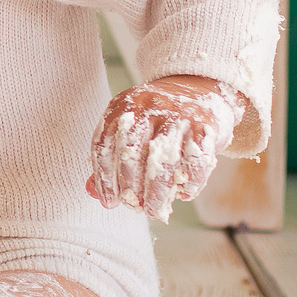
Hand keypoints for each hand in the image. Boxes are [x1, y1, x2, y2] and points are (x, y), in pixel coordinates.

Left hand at [87, 75, 245, 221]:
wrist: (199, 86)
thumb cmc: (158, 117)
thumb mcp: (130, 126)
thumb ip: (111, 158)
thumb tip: (92, 192)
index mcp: (122, 106)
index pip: (104, 144)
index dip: (104, 176)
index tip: (109, 201)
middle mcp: (148, 106)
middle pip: (132, 152)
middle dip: (131, 186)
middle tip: (134, 207)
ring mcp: (177, 114)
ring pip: (163, 158)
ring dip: (158, 190)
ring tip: (154, 209)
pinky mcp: (204, 124)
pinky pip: (196, 158)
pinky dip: (190, 181)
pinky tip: (184, 194)